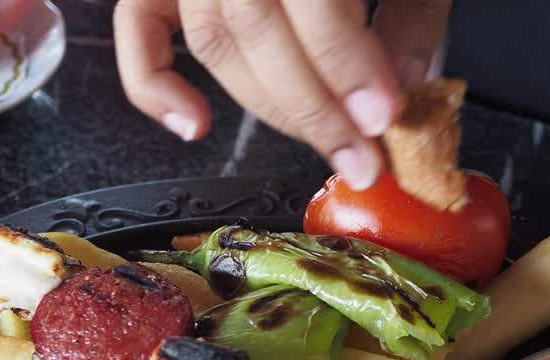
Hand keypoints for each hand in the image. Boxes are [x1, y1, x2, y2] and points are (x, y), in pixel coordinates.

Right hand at [112, 0, 451, 188]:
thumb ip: (413, 11)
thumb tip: (404, 88)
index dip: (345, 64)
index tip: (382, 116)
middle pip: (251, 29)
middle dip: (312, 108)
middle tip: (361, 155)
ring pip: (213, 41)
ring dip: (269, 108)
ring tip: (325, 142)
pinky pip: (136, 28)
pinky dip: (155, 87)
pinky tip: (195, 126)